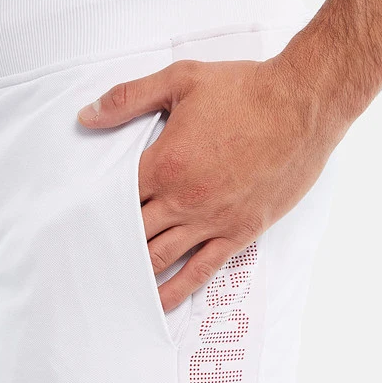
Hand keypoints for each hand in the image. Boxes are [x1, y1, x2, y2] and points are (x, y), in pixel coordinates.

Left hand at [78, 56, 341, 311]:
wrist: (304, 104)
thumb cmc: (245, 89)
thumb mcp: (180, 80)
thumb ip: (128, 98)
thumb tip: (86, 116)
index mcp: (164, 163)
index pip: (116, 196)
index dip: (95, 208)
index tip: (77, 219)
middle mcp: (183, 199)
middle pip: (132, 232)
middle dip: (109, 244)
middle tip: (85, 259)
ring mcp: (211, 220)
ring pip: (160, 257)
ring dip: (135, 271)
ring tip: (112, 284)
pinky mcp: (239, 232)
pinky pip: (202, 270)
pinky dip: (177, 289)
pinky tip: (159, 302)